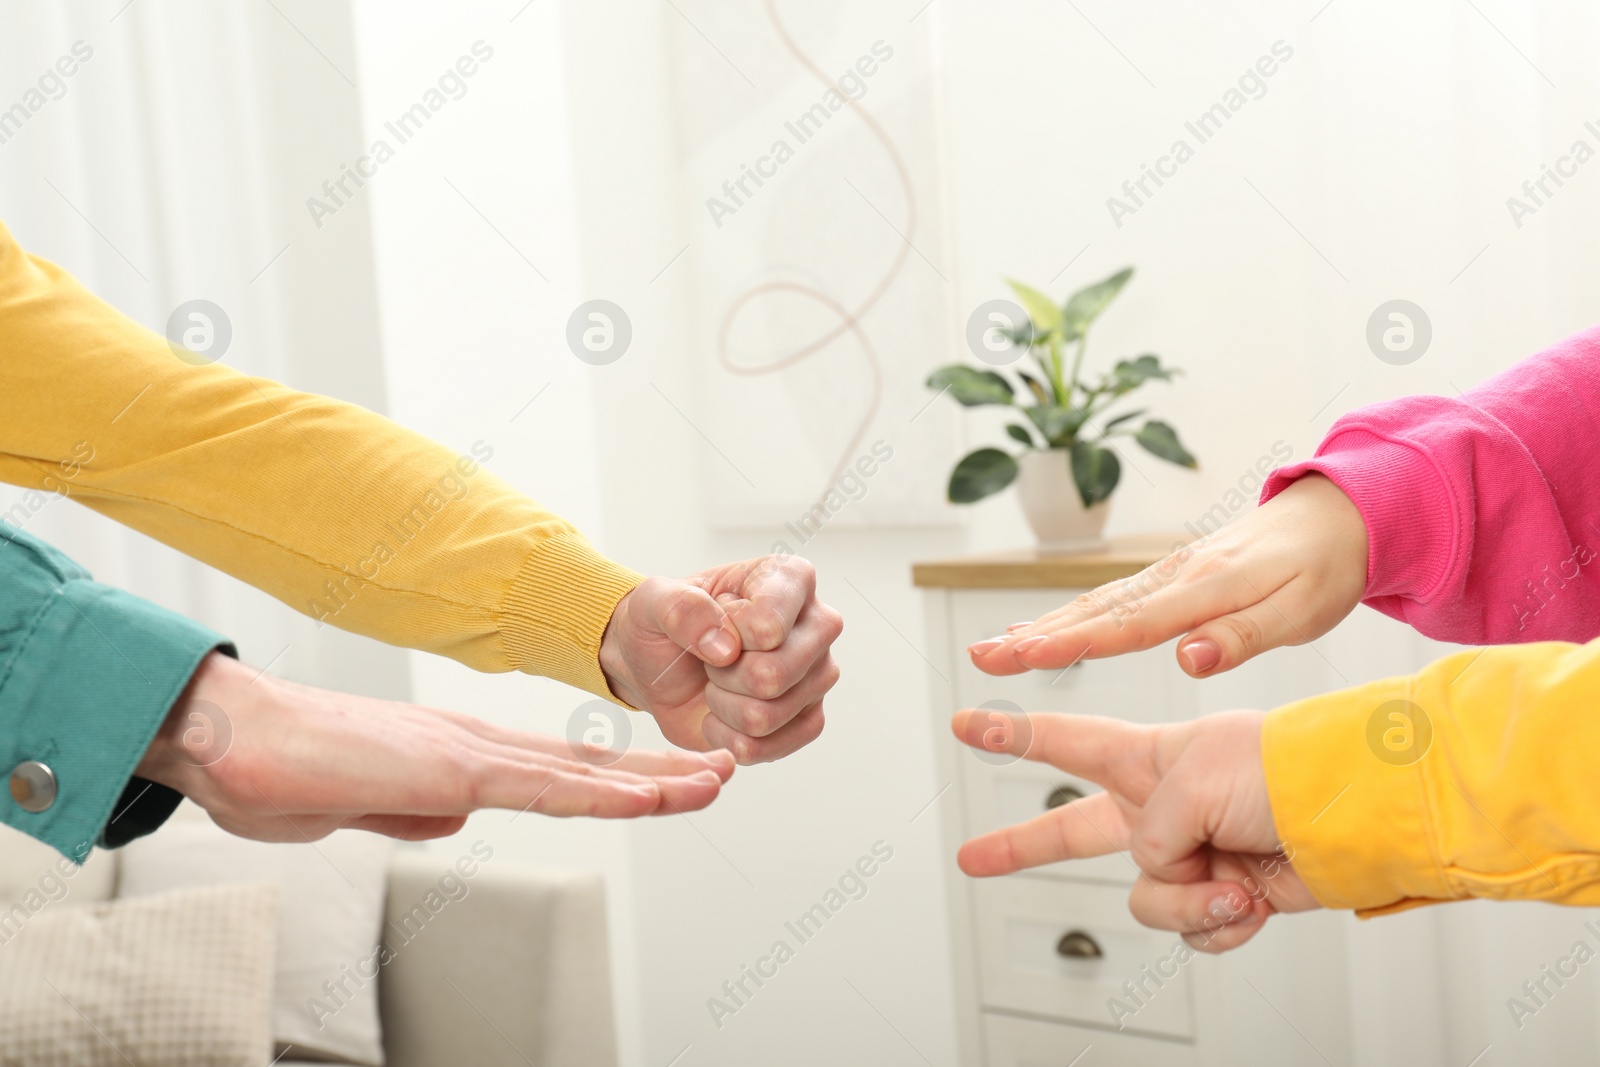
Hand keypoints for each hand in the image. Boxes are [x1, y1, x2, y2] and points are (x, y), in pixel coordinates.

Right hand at [136, 652, 735, 842]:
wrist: (227, 739)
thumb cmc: (279, 771)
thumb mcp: (361, 807)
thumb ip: (412, 811)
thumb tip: (456, 822)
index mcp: (455, 755)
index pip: (555, 769)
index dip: (614, 776)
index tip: (665, 781)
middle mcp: (475, 745)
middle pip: (587, 762)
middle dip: (659, 770)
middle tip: (721, 771)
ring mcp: (467, 754)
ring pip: (581, 771)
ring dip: (655, 779)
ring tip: (716, 781)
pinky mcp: (449, 769)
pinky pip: (541, 786)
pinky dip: (601, 792)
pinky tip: (649, 797)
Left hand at [599, 555, 841, 763]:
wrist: (658, 667)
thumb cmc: (664, 625)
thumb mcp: (652, 602)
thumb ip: (680, 609)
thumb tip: (725, 646)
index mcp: (791, 578)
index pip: (767, 624)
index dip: (725, 634)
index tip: (714, 619)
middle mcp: (819, 625)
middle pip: (774, 675)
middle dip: (722, 675)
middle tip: (711, 658)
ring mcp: (819, 675)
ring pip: (766, 715)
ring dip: (723, 706)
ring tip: (716, 682)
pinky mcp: (809, 719)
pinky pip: (770, 747)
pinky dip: (729, 737)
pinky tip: (722, 714)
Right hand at [952, 708, 1320, 951]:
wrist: (1357, 815)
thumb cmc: (1281, 771)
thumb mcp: (1189, 783)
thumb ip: (1149, 833)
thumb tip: (1158, 872)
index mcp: (1147, 760)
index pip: (1063, 743)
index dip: (1012, 735)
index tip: (967, 724)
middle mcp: (1161, 807)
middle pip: (1073, 831)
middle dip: (1020, 846)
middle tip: (972, 857)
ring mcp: (1191, 852)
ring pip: (1147, 899)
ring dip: (1190, 899)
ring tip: (1232, 877)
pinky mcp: (1225, 893)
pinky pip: (1195, 928)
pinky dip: (1224, 920)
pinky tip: (1251, 895)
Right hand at [968, 474, 1366, 678]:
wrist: (1337, 514)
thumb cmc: (1326, 569)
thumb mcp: (1303, 611)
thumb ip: (1243, 636)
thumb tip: (1185, 659)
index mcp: (1209, 588)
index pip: (1133, 624)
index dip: (1078, 643)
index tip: (1029, 656)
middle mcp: (1176, 576)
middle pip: (1096, 612)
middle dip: (1036, 636)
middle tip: (982, 657)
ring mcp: (1167, 573)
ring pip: (1093, 604)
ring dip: (1040, 627)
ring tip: (991, 650)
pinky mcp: (1167, 576)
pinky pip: (1108, 600)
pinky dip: (1067, 616)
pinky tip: (1038, 630)